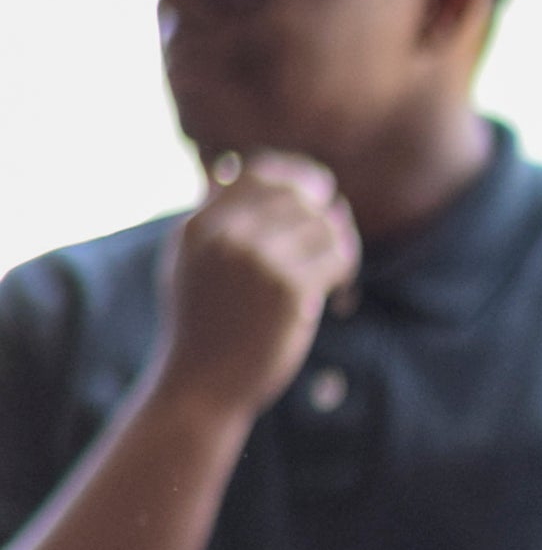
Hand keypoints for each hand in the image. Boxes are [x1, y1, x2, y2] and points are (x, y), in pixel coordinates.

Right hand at [151, 150, 355, 419]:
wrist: (203, 383)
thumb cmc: (202, 325)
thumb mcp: (188, 260)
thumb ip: (208, 216)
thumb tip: (231, 167)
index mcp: (198, 225)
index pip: (257, 173)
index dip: (296, 179)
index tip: (317, 197)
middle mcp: (225, 235)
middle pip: (299, 196)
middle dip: (325, 218)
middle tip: (332, 250)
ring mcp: (257, 260)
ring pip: (325, 225)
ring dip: (340, 248)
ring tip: (334, 280)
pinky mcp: (289, 289)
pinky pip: (339, 258)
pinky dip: (346, 275)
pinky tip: (338, 299)